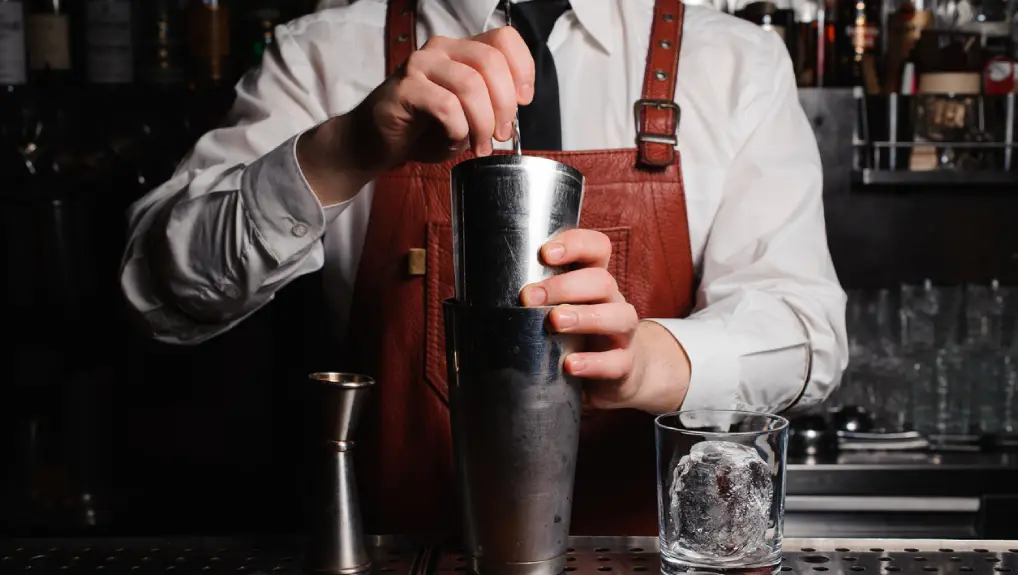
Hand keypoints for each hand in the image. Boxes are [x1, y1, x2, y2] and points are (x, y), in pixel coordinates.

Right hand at [297, 28, 534, 204]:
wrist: (374, 141)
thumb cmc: (422, 128)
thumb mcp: (466, 113)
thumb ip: (490, 104)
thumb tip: (513, 114)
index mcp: (461, 50)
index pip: (504, 39)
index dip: (522, 69)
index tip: (523, 102)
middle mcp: (441, 49)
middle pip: (491, 62)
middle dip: (505, 105)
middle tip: (501, 135)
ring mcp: (421, 65)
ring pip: (471, 84)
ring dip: (483, 123)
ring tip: (480, 146)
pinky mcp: (405, 89)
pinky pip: (446, 106)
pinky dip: (458, 130)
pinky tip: (454, 142)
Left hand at [520, 229, 691, 413]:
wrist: (617, 375)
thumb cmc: (577, 337)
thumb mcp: (559, 310)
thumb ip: (535, 300)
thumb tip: (478, 294)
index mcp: (594, 281)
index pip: (597, 248)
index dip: (575, 245)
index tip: (544, 253)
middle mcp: (612, 302)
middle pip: (602, 281)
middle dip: (564, 286)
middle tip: (529, 297)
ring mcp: (622, 333)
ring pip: (618, 316)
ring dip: (584, 316)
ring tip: (554, 322)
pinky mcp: (625, 364)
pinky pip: (616, 362)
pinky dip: (593, 363)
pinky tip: (570, 365)